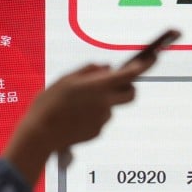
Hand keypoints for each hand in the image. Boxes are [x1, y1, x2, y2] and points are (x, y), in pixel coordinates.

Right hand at [2, 59, 151, 183]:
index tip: (152, 57)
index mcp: (99, 87)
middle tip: (114, 83)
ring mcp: (103, 120)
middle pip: (131, 94)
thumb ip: (89, 70)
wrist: (39, 134)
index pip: (129, 74)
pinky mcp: (96, 132)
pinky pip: (100, 119)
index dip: (144, 65)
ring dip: (103, 101)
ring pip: (111, 106)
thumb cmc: (50, 102)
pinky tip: (74, 116)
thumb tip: (107, 68)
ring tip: (77, 103)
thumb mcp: (66, 78)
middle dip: (128, 87)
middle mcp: (106, 104)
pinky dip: (93, 115)